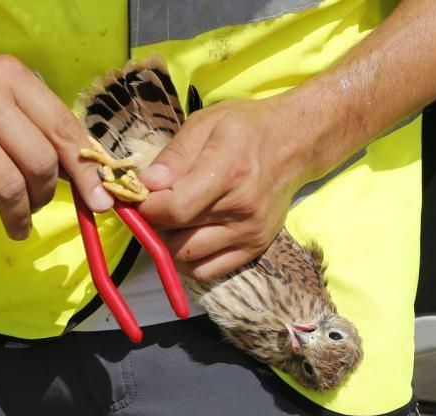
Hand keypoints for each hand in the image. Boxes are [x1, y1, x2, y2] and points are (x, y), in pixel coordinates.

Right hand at [0, 55, 112, 238]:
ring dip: (18, 213)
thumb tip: (85, 178)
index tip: (100, 201)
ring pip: (10, 185)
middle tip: (36, 206)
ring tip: (16, 222)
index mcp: (12, 77)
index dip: (88, 172)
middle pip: (41, 163)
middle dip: (45, 196)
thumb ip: (38, 130)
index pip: (65, 130)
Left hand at [137, 96, 311, 281]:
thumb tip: (146, 184)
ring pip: (189, 258)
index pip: (175, 209)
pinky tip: (190, 237)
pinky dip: (190, 260)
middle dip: (155, 226)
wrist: (295, 144)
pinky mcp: (255, 248)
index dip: (147, 208)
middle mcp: (242, 209)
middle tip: (157, 207)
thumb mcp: (206, 124)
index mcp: (228, 172)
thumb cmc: (246, 128)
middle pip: (178, 237)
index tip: (141, 197)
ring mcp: (250, 233)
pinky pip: (209, 271)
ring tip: (173, 222)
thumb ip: (174, 156)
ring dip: (170, 244)